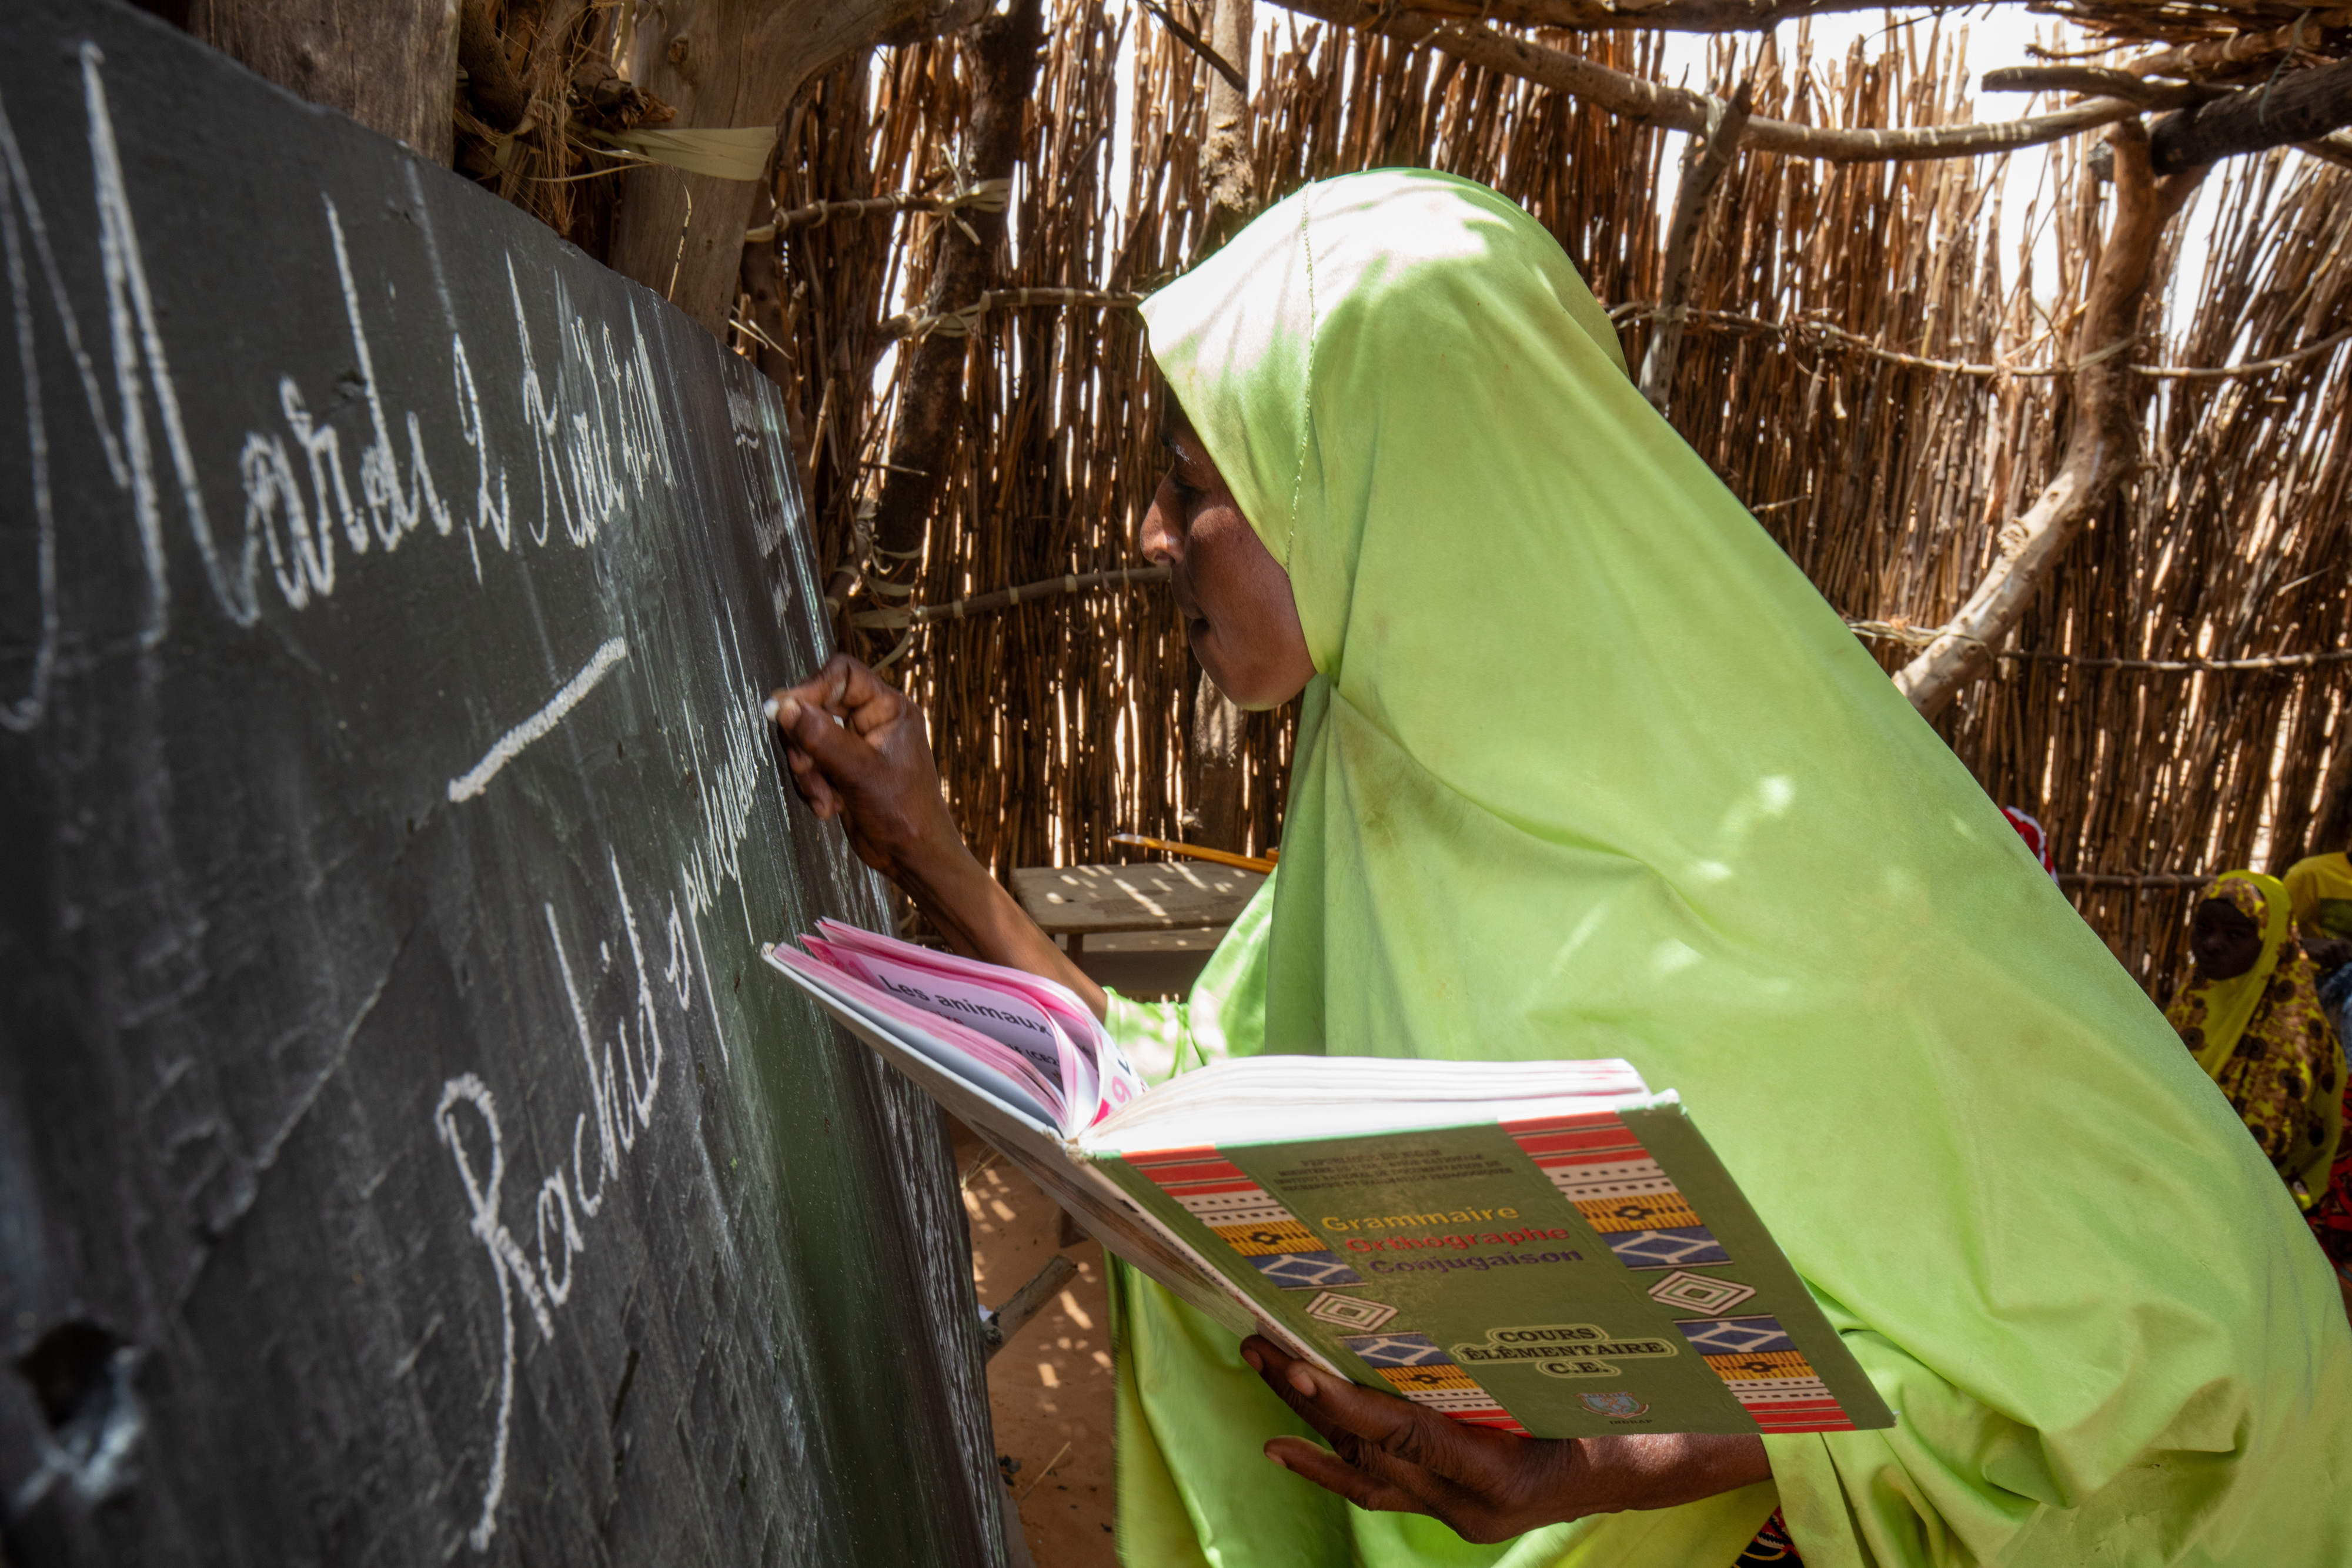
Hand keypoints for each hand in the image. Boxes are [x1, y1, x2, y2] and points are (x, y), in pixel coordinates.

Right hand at [763, 654, 1108, 1014]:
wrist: (913, 857)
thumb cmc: (904, 814)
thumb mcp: (861, 773)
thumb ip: (823, 738)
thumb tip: (784, 706)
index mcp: (888, 708)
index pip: (842, 674)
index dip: (811, 688)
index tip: (785, 713)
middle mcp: (871, 720)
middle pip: (816, 706)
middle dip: (805, 742)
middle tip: (806, 769)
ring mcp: (854, 744)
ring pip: (806, 737)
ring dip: (808, 771)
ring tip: (825, 799)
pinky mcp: (841, 768)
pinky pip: (809, 763)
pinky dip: (812, 786)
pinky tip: (829, 808)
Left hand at [1241, 1336, 1768, 1543]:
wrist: (1665, 1464)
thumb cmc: (1640, 1411)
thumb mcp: (1589, 1377)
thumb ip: (1531, 1351)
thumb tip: (1476, 1285)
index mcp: (1505, 1474)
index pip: (1406, 1438)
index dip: (1346, 1403)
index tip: (1297, 1365)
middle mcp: (1474, 1506)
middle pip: (1371, 1452)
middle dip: (1308, 1397)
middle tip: (1257, 1342)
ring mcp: (1461, 1512)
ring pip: (1366, 1470)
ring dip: (1308, 1420)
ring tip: (1260, 1367)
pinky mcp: (1455, 1504)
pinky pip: (1379, 1488)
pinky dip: (1328, 1463)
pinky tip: (1282, 1442)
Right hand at [2306, 936, 2351, 971]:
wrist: (2309, 944)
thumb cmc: (2328, 949)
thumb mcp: (2340, 949)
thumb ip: (2347, 957)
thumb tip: (2349, 965)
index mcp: (2345, 943)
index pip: (2351, 958)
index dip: (2348, 964)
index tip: (2343, 963)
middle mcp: (2337, 944)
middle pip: (2343, 963)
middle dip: (2339, 965)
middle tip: (2333, 962)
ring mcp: (2328, 948)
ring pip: (2334, 965)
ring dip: (2330, 965)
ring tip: (2326, 959)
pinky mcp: (2319, 953)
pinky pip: (2325, 965)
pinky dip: (2323, 965)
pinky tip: (2320, 960)